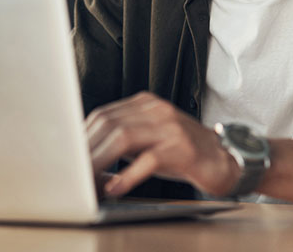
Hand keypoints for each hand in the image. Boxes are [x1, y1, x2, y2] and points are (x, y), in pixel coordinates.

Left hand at [85, 91, 239, 198]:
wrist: (226, 160)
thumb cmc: (183, 154)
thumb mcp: (149, 140)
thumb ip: (121, 141)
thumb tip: (85, 157)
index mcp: (145, 104)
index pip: (103, 115)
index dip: (82, 137)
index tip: (67, 157)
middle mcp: (157, 110)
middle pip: (109, 124)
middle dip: (86, 150)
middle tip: (71, 174)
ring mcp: (170, 127)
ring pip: (123, 137)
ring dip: (100, 162)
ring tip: (87, 181)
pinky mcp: (182, 148)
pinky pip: (148, 160)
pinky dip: (127, 175)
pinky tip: (115, 188)